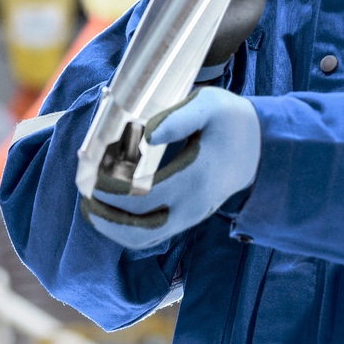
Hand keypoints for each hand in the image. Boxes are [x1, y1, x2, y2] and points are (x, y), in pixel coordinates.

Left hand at [82, 87, 261, 250]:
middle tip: (83, 192)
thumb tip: (147, 134)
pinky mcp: (187, 220)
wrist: (261, 146)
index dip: (111, 193)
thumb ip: (178, 118)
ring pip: (143, 239)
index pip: (143, 199)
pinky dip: (125, 229)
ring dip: (111, 227)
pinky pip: (151, 235)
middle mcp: (192, 207)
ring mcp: (190, 218)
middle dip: (105, 214)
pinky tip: (106, 211)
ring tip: (88, 206)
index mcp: (195, 178)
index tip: (90, 177)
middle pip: (139, 229)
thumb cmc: (231, 119)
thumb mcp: (209, 104)